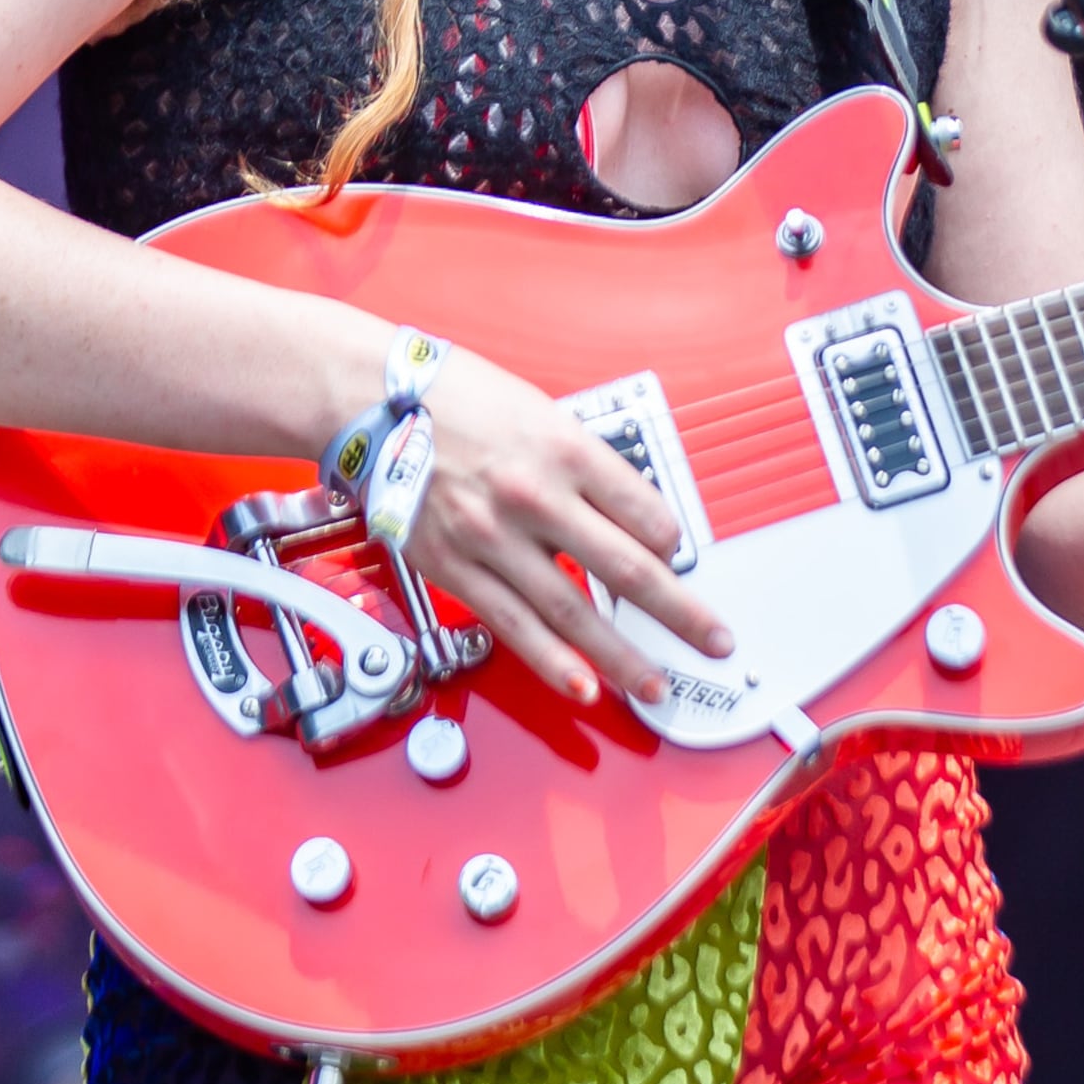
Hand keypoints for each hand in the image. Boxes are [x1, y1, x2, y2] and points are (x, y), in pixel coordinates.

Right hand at [388, 347, 733, 707]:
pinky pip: (514, 625)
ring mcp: (493, 538)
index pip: (647, 513)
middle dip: (680, 614)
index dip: (677, 546)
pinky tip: (583, 687)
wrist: (370, 398)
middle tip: (712, 639)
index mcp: (564, 449)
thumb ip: (585, 465)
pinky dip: (553, 664)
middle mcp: (534, 497)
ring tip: (656, 684)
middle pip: (627, 569)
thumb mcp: (541, 411)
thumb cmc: (454, 395)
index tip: (684, 562)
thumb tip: (628, 512)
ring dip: (622, 657)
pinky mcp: (455, 567)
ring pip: (574, 612)